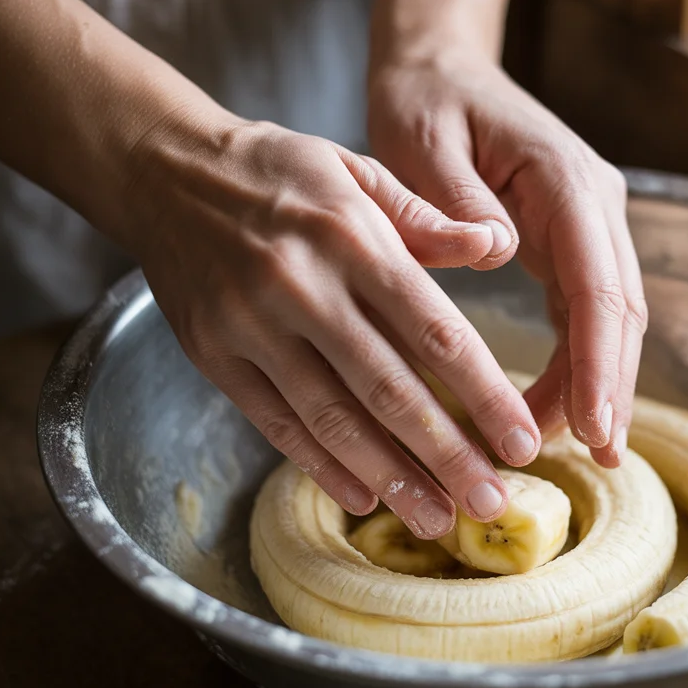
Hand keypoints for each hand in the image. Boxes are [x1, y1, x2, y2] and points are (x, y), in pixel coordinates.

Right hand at [124, 117, 542, 537]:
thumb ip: (427, 218)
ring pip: (333, 419)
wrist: (165, 169)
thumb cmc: (280, 173)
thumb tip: (498, 246)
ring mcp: (253, 326)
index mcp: (353, 238)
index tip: (522, 442)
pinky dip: (322, 466)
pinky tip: (365, 498)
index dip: (484, 395)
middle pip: (389, 389)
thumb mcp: (358, 169)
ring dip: (391, 477)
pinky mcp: (215, 355)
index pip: (435, 331)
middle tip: (491, 502)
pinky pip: (276, 423)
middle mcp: (304, 287)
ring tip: (438, 519)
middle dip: (447, 455)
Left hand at [368, 52, 646, 467]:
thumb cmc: (425, 102)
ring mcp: (587, 225)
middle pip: (619, 310)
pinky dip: (579, 364)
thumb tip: (501, 255)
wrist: (439, 68)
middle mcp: (593, 204)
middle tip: (599, 456)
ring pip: (610, 318)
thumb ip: (458, 201)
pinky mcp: (569, 243)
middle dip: (611, 385)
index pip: (597, 283)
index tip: (593, 424)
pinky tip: (567, 410)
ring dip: (601, 384)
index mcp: (565, 179)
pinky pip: (585, 313)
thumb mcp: (423, 141)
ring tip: (585, 450)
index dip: (599, 361)